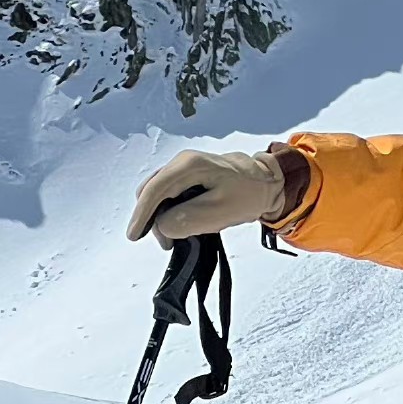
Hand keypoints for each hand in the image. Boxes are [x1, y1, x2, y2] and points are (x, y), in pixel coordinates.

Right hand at [127, 148, 286, 244]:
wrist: (268, 183)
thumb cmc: (247, 195)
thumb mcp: (219, 212)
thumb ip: (186, 219)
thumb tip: (162, 224)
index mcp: (189, 165)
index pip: (154, 189)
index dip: (141, 214)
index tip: (134, 236)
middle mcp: (183, 161)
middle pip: (152, 191)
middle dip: (153, 218)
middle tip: (169, 242)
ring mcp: (185, 167)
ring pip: (159, 194)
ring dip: (162, 216)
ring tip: (177, 236)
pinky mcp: (189, 175)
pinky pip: (169, 194)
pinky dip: (170, 210)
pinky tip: (183, 223)